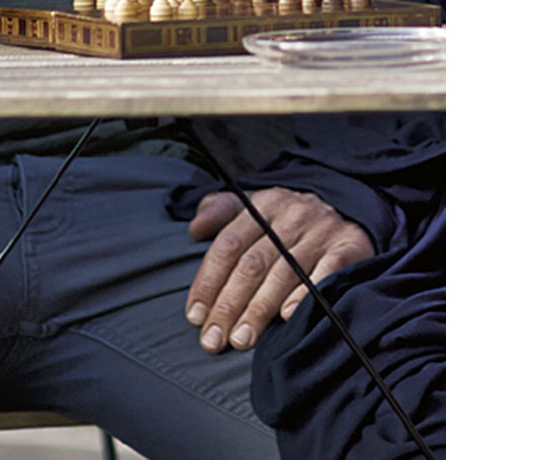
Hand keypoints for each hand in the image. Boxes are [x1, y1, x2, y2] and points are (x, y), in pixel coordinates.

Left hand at [184, 186, 373, 352]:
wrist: (344, 207)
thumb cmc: (286, 218)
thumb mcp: (253, 204)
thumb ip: (220, 212)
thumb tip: (195, 229)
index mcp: (261, 206)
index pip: (228, 245)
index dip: (208, 281)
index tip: (195, 315)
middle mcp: (289, 217)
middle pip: (252, 264)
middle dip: (229, 305)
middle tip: (214, 338)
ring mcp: (320, 232)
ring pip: (283, 274)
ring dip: (259, 310)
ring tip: (242, 339)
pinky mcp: (349, 247)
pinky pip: (326, 272)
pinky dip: (305, 294)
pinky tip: (288, 316)